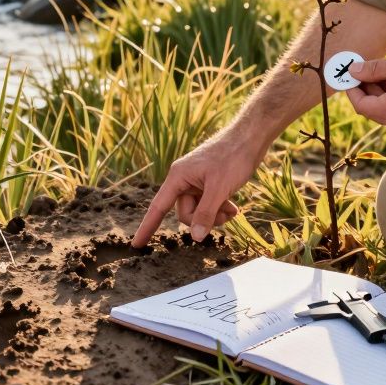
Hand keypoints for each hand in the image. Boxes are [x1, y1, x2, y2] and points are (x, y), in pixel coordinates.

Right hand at [131, 133, 256, 246]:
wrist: (249, 139)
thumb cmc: (232, 158)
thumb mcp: (219, 189)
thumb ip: (206, 213)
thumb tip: (195, 237)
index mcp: (178, 177)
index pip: (158, 207)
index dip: (147, 227)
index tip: (136, 246)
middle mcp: (183, 179)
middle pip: (185, 213)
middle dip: (204, 219)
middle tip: (225, 214)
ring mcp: (196, 181)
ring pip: (198, 211)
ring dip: (215, 215)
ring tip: (232, 209)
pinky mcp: (207, 183)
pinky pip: (207, 204)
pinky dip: (219, 208)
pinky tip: (233, 207)